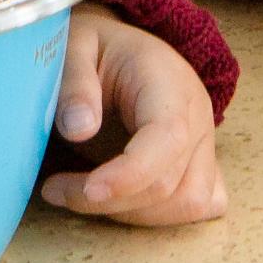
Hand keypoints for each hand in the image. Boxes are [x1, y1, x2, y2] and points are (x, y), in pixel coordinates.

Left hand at [35, 4, 226, 225]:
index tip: (86, 189)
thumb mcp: (73, 46)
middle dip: (110, 201)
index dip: (130, 174)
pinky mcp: (202, 164)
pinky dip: (161, 217)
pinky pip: (198, 205)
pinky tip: (122, 202)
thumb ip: (74, 83)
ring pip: (187, 203)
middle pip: (171, 183)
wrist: (120, 48)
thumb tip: (79, 130)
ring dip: (131, 214)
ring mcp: (205, 142)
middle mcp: (197, 115)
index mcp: (168, 81)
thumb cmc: (95, 47)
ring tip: (81, 194)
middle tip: (56, 189)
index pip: (168, 138)